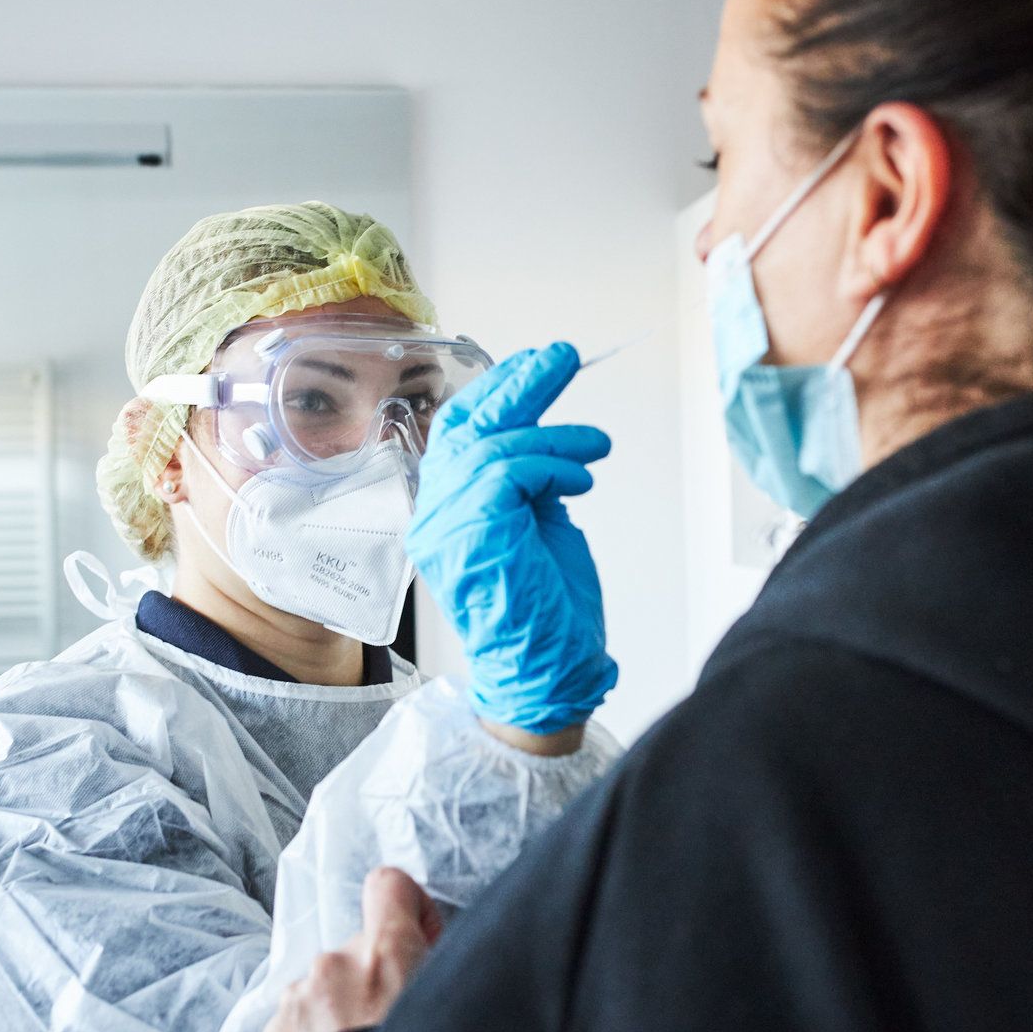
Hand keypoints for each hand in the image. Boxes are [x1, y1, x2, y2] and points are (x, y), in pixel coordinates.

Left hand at [263, 868, 442, 1031]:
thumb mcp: (450, 1010)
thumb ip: (435, 969)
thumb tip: (432, 951)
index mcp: (387, 952)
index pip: (389, 885)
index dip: (407, 907)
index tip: (418, 939)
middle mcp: (337, 962)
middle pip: (360, 946)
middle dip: (378, 974)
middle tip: (394, 1019)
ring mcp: (300, 996)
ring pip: (329, 983)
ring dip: (344, 1006)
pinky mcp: (275, 1029)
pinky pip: (302, 1014)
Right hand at [407, 342, 618, 734]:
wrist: (551, 673)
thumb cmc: (548, 610)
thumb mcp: (540, 523)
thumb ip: (529, 481)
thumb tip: (546, 434)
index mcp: (447, 512)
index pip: (459, 433)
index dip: (496, 391)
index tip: (539, 364)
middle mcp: (435, 516)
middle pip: (468, 427)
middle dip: (520, 386)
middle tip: (563, 358)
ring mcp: (444, 526)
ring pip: (494, 447)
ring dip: (556, 436)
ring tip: (597, 445)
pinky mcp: (470, 534)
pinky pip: (508, 472)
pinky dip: (552, 465)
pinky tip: (582, 477)